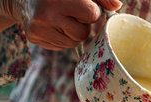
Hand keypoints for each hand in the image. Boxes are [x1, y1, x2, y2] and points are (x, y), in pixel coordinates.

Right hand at [0, 0, 121, 49]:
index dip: (91, 12)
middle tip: (70, 13)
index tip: (83, 7)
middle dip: (82, 25)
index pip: (91, 14)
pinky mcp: (34, 38)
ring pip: (73, 42)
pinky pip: (62, 46)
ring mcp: (38, 28)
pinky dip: (62, 37)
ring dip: (72, 32)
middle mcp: (46, 14)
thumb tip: (116, 6)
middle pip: (83, 33)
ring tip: (61, 19)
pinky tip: (53, 25)